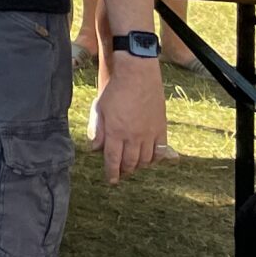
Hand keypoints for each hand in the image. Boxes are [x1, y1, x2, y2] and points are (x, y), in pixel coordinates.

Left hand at [93, 55, 166, 184]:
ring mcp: (149, 134)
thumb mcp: (99, 109)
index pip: (113, 160)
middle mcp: (133, 136)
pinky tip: (149, 160)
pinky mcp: (161, 129)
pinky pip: (159, 151)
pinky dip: (154, 159)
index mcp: (115, 132)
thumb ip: (97, 130)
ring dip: (138, 167)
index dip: (111, 173)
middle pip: (130, 163)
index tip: (111, 180)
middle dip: (124, 172)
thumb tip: (94, 149)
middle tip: (120, 174)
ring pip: (145, 160)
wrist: (138, 75)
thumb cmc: (116, 90)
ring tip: (132, 167)